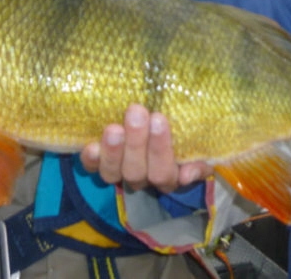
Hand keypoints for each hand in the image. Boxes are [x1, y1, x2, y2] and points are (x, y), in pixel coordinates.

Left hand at [81, 104, 211, 192]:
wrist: (146, 119)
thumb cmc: (176, 130)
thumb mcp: (194, 145)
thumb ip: (199, 161)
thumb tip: (187, 174)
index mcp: (167, 176)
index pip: (164, 173)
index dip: (161, 149)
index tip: (159, 118)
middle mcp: (141, 178)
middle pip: (137, 172)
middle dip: (137, 142)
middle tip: (137, 112)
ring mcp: (118, 172)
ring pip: (113, 173)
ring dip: (113, 151)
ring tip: (114, 128)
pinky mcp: (97, 164)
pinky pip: (91, 168)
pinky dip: (91, 159)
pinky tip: (91, 146)